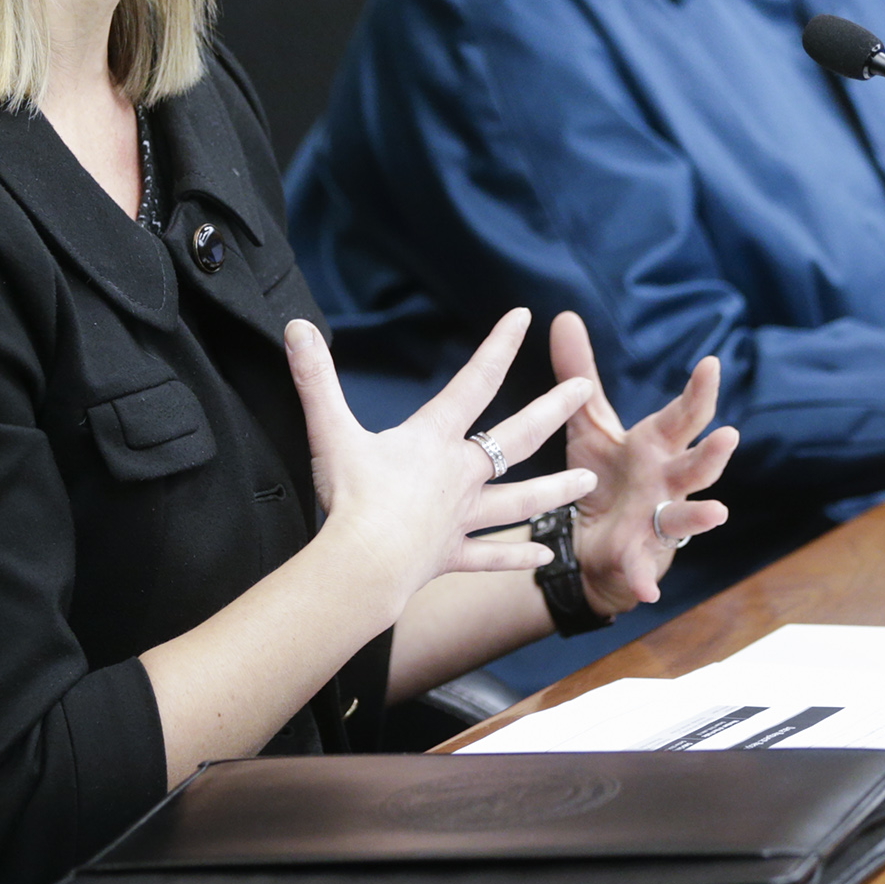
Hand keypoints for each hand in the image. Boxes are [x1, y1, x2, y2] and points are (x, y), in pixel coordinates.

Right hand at [285, 310, 595, 616]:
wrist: (362, 566)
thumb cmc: (349, 497)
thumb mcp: (330, 430)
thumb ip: (315, 378)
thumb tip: (296, 327)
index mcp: (435, 439)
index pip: (475, 381)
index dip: (500, 346)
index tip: (524, 317)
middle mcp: (461, 475)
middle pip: (518, 435)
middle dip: (555, 408)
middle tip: (588, 389)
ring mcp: (461, 518)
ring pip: (520, 501)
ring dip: (556, 490)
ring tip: (587, 481)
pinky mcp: (451, 555)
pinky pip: (490, 556)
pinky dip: (516, 557)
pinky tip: (544, 556)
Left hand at [551, 312, 739, 616]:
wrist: (587, 540)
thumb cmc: (600, 475)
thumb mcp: (589, 423)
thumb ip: (579, 374)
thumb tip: (564, 315)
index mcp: (656, 446)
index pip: (683, 415)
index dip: (698, 391)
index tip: (710, 364)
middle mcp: (667, 482)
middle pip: (696, 464)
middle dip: (713, 452)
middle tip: (729, 435)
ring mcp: (659, 522)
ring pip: (686, 516)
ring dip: (701, 515)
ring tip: (718, 512)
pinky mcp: (640, 557)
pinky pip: (643, 568)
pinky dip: (644, 578)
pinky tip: (648, 592)